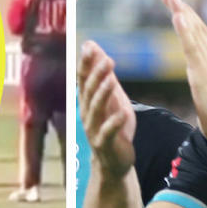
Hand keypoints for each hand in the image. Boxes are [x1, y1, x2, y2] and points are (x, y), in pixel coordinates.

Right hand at [78, 40, 135, 178]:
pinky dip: (114, 123)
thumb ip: (103, 74)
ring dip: (103, 94)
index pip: (84, 79)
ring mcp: (94, 129)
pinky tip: (123, 114)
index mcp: (88, 101)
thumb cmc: (112, 126)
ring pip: (96, 110)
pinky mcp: (105, 144)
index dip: (86, 63)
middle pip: (89, 91)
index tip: (89, 47)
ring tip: (111, 80)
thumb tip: (91, 45)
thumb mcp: (111, 97)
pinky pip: (108, 132)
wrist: (113, 162)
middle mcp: (87, 113)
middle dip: (97, 75)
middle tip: (106, 59)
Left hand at [162, 0, 206, 147]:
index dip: (188, 20)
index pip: (200, 36)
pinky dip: (185, 29)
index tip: (177, 6)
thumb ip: (206, 89)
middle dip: (182, 9)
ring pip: (195, 32)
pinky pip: (193, 47)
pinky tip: (178, 15)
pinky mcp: (203, 73)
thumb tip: (203, 91)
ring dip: (182, 12)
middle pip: (197, 28)